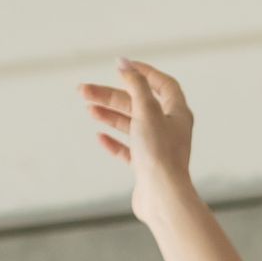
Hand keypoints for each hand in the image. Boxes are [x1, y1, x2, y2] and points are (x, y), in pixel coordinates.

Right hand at [75, 57, 194, 221]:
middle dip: (111, 96)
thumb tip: (124, 63)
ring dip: (109, 115)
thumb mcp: (146, 110)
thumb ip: (135, 84)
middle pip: (138, 104)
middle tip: (83, 91)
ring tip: (89, 109)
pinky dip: (115, 142)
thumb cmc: (159, 154)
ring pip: (131, 125)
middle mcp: (170, 130)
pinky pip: (129, 151)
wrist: (162, 198)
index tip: (122, 66)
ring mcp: (158, 149)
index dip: (144, 72)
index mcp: (178, 114)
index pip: (163, 85)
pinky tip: (100, 137)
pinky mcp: (147, 168)